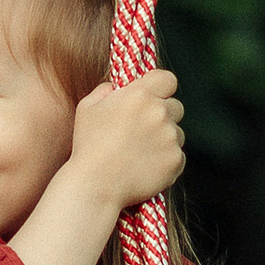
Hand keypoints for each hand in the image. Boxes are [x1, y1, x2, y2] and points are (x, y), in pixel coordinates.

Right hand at [63, 67, 183, 215]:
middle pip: (176, 106)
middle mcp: (159, 112)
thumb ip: (104, 90)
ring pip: (177, 133)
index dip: (161, 87)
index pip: (167, 79)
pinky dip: (166, 161)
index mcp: (140, 95)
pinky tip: (145, 167)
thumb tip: (116, 87)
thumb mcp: (87, 108)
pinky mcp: (176, 160)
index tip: (153, 97)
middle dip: (163, 115)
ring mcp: (170, 137)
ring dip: (165, 139)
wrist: (96, 186)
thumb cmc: (88, 146)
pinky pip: (178, 155)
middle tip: (143, 131)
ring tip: (140, 153)